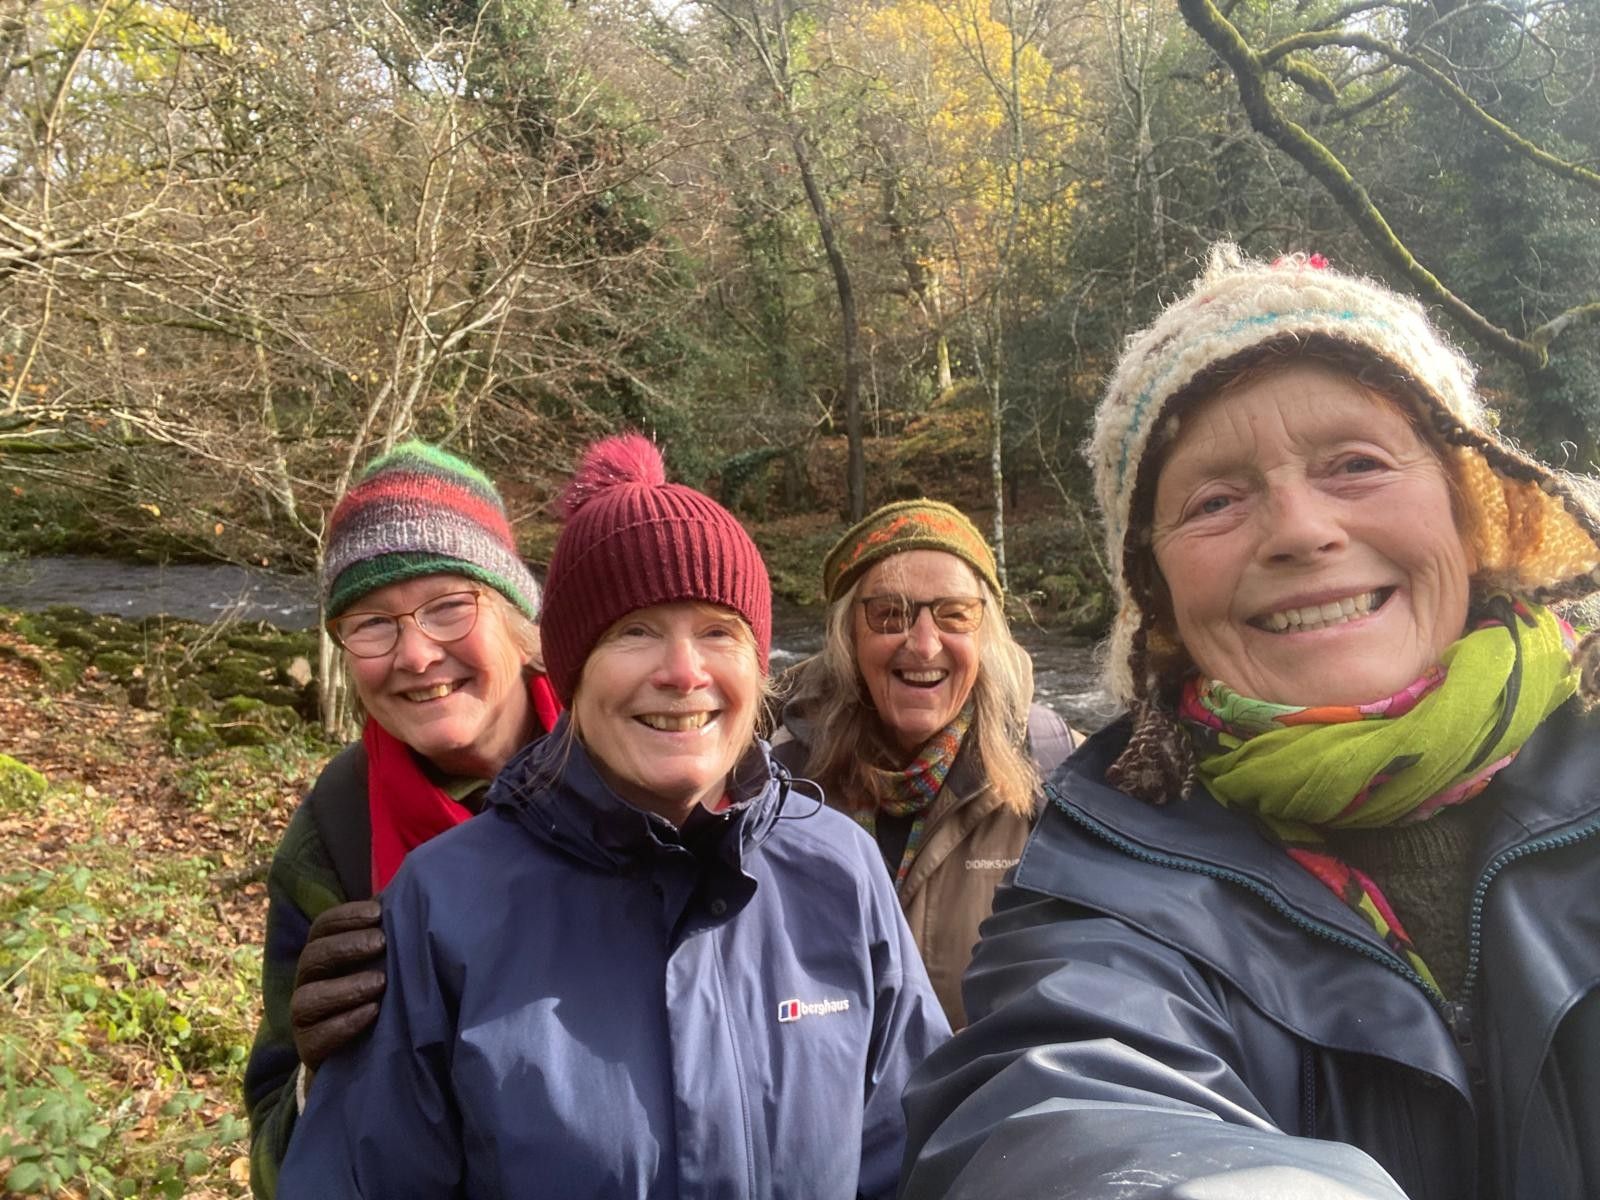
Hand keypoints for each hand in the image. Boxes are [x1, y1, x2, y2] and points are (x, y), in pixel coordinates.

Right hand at [290, 898, 386, 1068]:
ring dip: (345, 988)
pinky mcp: (309, 1050)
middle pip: (313, 957)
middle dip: (346, 947)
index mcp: (323, 954)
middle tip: (380, 943)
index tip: (378, 913)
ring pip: (307, 999)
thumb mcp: (381, 962)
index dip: (346, 917)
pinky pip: (316, 1037)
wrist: (362, 1054)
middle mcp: (308, 982)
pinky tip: (372, 1013)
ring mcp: (304, 1018)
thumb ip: (386, 935)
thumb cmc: (376, 994)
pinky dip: (344, 1024)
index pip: (323, 927)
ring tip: (380, 983)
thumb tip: (408, 898)